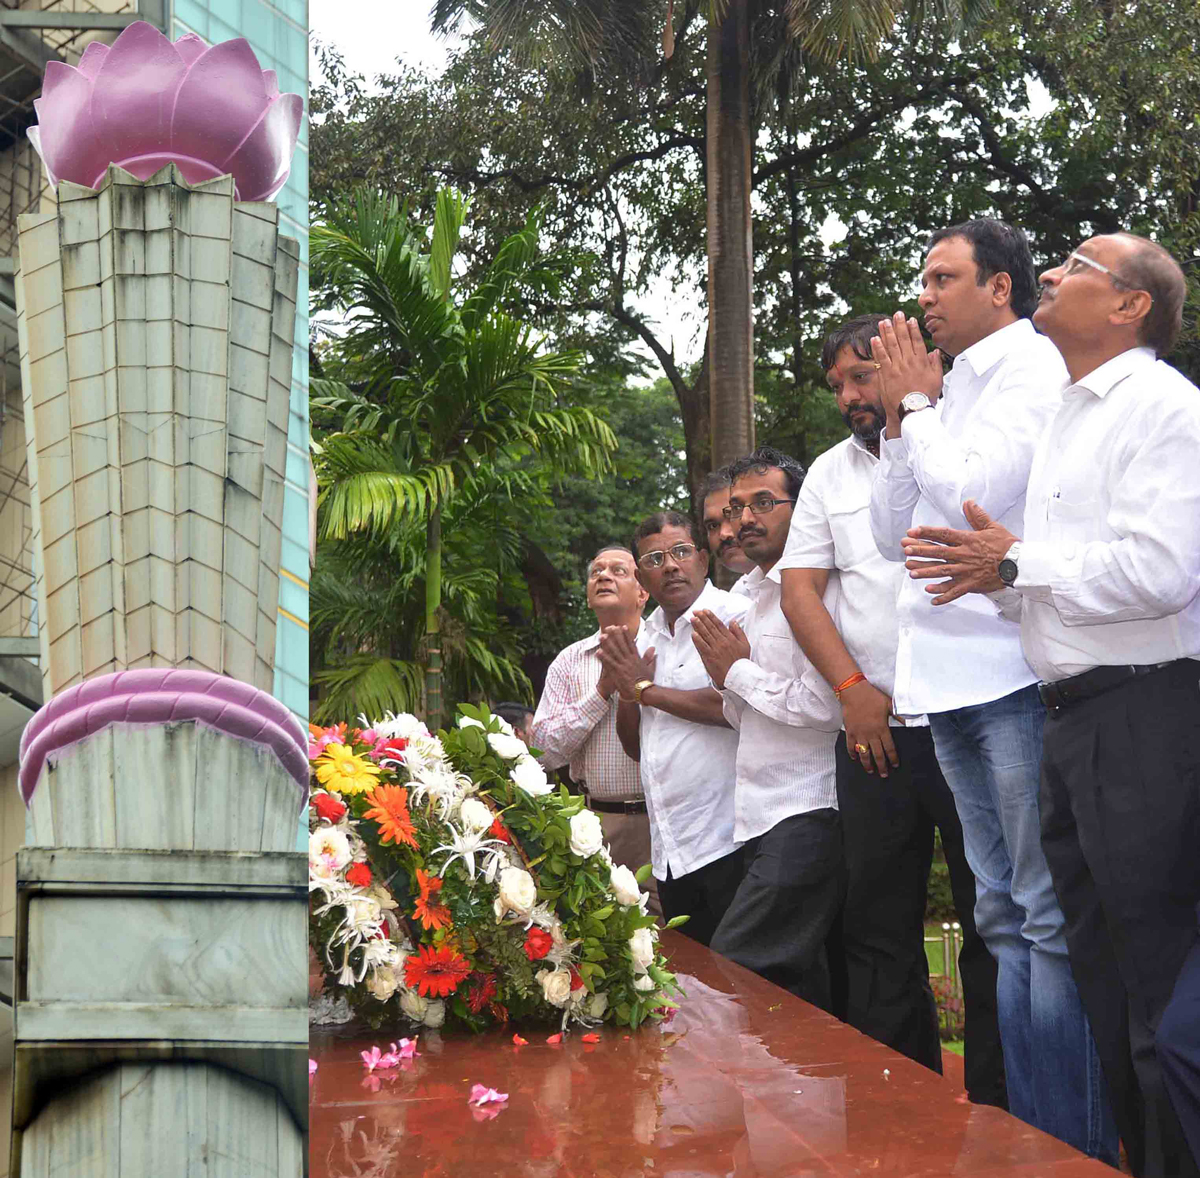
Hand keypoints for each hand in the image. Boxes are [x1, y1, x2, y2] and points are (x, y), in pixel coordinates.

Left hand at [597, 625, 655, 699]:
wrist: (642, 691)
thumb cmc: (647, 681)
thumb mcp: (650, 667)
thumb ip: (650, 657)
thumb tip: (653, 648)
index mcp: (636, 658)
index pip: (631, 643)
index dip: (626, 635)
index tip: (622, 626)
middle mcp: (629, 659)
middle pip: (621, 644)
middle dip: (615, 635)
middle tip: (609, 627)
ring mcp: (623, 665)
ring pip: (614, 652)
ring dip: (607, 643)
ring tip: (601, 636)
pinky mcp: (617, 672)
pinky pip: (609, 663)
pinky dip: (603, 657)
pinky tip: (598, 651)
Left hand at [691, 610, 751, 688]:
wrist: (739, 677)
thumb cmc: (742, 661)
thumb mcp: (745, 645)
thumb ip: (739, 632)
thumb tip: (733, 621)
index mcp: (730, 638)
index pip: (719, 624)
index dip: (711, 617)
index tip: (705, 610)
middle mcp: (722, 642)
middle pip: (711, 628)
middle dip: (702, 618)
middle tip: (696, 611)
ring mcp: (715, 649)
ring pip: (706, 635)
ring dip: (698, 626)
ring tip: (693, 618)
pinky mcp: (710, 657)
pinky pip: (702, 647)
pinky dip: (698, 640)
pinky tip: (693, 633)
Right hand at [840, 679, 899, 777]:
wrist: (854, 691)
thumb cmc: (872, 697)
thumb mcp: (889, 704)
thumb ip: (899, 715)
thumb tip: (910, 723)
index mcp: (882, 729)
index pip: (889, 748)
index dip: (893, 758)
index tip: (895, 765)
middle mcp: (871, 734)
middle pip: (877, 754)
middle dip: (881, 766)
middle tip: (884, 774)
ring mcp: (859, 734)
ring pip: (864, 753)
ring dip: (867, 764)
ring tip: (870, 771)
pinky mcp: (850, 732)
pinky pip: (850, 746)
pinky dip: (852, 753)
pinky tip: (855, 758)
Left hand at [870, 312, 943, 422]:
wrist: (912, 411)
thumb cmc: (925, 397)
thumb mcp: (937, 380)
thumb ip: (936, 364)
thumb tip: (935, 352)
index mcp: (921, 362)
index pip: (917, 341)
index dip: (913, 329)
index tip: (910, 319)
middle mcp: (908, 362)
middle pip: (903, 340)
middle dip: (899, 325)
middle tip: (896, 314)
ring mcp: (896, 367)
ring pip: (891, 346)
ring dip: (887, 332)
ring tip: (884, 322)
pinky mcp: (886, 375)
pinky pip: (881, 358)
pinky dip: (877, 348)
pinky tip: (875, 339)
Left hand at [899, 500, 1016, 604]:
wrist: (1021, 565)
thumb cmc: (1007, 545)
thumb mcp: (993, 527)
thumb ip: (977, 516)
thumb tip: (968, 503)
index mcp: (968, 540)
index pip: (944, 534)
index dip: (927, 532)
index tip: (912, 531)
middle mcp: (964, 555)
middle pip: (939, 553)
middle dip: (921, 551)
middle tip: (906, 551)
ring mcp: (967, 571)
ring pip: (943, 572)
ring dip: (926, 573)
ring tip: (911, 573)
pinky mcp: (972, 584)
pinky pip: (955, 591)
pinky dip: (944, 596)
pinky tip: (931, 598)